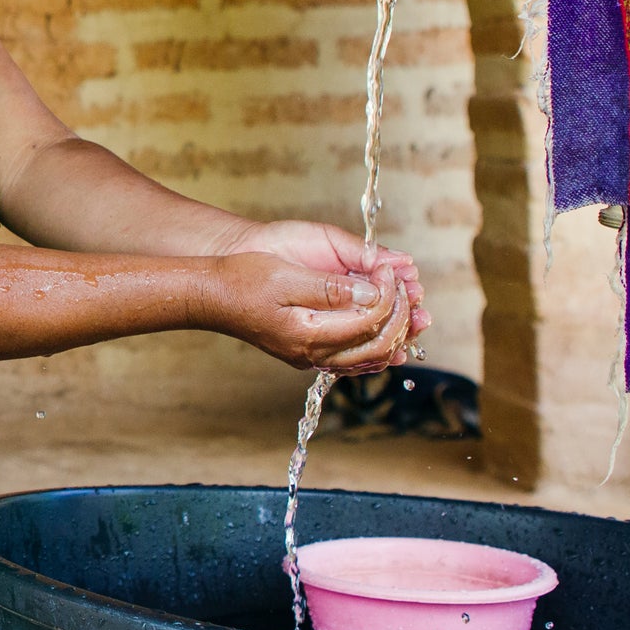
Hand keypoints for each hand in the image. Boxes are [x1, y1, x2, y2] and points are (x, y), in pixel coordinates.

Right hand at [221, 219, 428, 346]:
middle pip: (377, 345)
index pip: (369, 321)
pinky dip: (379, 347)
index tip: (390, 270)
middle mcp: (313, 352)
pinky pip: (355, 359)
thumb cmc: (242, 280)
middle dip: (402, 318)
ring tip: (418, 317)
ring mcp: (311, 356)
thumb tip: (372, 293)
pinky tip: (393, 337)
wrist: (211, 296)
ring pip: (371, 358)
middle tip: (412, 290)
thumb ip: (331, 288)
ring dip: (398, 337)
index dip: (389, 295)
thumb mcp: (286, 276)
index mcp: (308, 334)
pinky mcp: (309, 351)